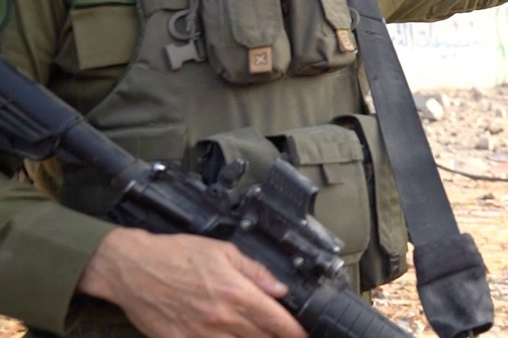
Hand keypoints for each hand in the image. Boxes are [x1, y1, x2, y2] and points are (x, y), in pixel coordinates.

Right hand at [78, 228, 305, 337]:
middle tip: (287, 337)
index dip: (293, 330)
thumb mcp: (223, 252)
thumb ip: (255, 272)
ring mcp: (200, 334)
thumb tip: (280, 288)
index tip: (303, 334)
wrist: (132, 268)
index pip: (275, 319)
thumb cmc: (176, 255)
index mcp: (235, 292)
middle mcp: (221, 318)